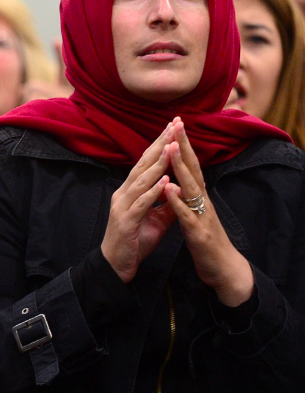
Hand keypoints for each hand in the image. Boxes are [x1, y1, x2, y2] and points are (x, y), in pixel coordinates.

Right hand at [101, 122, 176, 282]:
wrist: (117, 266)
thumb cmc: (136, 241)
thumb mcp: (156, 218)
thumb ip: (167, 202)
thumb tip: (181, 187)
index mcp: (130, 191)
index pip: (145, 163)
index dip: (159, 145)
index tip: (173, 128)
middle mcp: (123, 194)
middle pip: (142, 165)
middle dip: (159, 145)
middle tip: (173, 126)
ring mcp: (123, 207)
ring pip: (141, 181)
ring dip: (157, 164)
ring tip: (171, 147)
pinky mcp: (126, 222)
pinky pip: (141, 204)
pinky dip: (153, 192)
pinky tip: (164, 181)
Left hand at [162, 118, 253, 305]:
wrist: (222, 269)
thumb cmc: (205, 240)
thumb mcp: (194, 213)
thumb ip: (187, 195)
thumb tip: (177, 177)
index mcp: (198, 196)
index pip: (190, 165)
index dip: (183, 145)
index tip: (175, 123)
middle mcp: (202, 201)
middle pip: (193, 169)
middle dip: (184, 145)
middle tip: (176, 123)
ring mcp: (202, 215)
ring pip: (191, 187)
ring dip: (181, 167)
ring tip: (171, 147)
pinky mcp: (198, 233)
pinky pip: (186, 214)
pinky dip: (177, 200)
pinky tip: (169, 187)